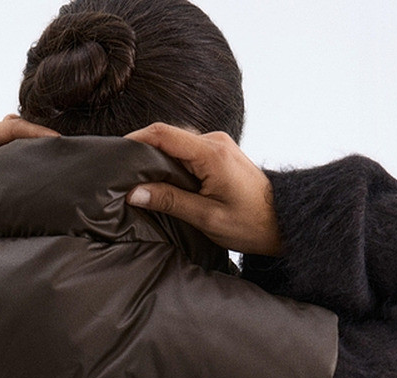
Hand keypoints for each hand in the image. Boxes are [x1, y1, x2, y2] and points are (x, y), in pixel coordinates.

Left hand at [0, 113, 59, 221]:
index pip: (11, 129)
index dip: (36, 133)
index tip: (59, 142)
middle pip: (22, 134)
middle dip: (47, 142)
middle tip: (72, 156)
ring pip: (19, 145)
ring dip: (39, 153)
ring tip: (63, 168)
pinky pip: (12, 157)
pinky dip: (27, 164)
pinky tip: (41, 179)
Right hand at [123, 122, 283, 257]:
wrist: (282, 221)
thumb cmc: (250, 223)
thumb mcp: (206, 217)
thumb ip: (170, 201)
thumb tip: (135, 193)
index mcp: (211, 153)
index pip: (163, 134)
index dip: (135, 140)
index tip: (115, 154)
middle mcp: (214, 141)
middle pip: (167, 136)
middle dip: (142, 151)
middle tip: (120, 171)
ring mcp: (218, 145)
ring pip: (176, 143)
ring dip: (155, 158)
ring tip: (136, 178)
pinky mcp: (219, 153)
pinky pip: (187, 151)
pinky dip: (170, 162)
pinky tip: (159, 180)